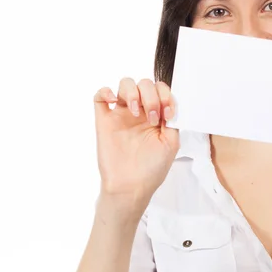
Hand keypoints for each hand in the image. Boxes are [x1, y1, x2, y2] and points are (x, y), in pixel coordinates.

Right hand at [94, 77, 179, 210]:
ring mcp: (121, 115)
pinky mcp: (104, 121)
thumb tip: (170, 103)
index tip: (168, 113)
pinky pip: (99, 97)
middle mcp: (140, 113)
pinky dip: (105, 92)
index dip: (166, 95)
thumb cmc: (151, 169)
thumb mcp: (171, 144)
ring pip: (124, 84)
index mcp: (156, 116)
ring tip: (136, 111)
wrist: (131, 187)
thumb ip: (172, 121)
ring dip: (133, 91)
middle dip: (151, 96)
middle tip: (153, 117)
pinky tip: (114, 101)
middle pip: (144, 84)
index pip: (161, 91)